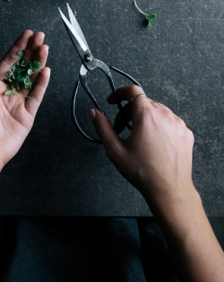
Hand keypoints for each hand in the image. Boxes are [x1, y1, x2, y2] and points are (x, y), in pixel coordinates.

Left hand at [0, 30, 49, 180]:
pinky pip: (36, 97)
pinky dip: (42, 84)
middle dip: (31, 51)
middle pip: (23, 66)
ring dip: (39, 63)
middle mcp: (6, 92)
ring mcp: (18, 103)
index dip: (17, 48)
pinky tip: (46, 71)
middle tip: (40, 36)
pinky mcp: (27, 116)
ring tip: (44, 48)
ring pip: (32, 78)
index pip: (7, 62)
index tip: (26, 34)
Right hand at [90, 86, 195, 208]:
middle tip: (122, 129)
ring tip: (139, 137)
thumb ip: (103, 127)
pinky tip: (155, 143)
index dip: (120, 93)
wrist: (170, 190)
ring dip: (145, 118)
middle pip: (143, 102)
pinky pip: (170, 121)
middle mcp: (164, 115)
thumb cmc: (142, 172)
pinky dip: (160, 126)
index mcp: (146, 115)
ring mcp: (178, 123)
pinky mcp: (186, 132)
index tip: (112, 102)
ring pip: (157, 111)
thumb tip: (94, 112)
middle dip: (129, 112)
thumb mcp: (115, 150)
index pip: (133, 91)